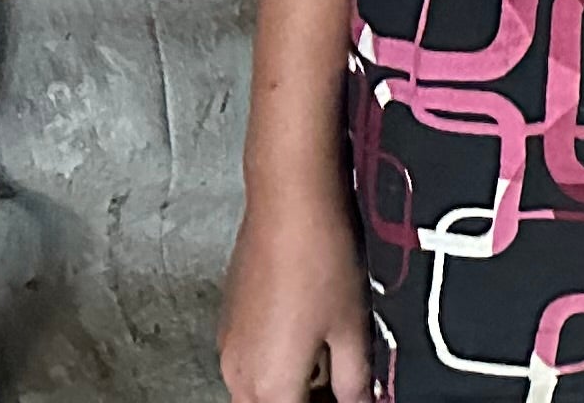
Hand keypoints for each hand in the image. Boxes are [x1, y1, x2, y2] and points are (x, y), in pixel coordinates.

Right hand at [221, 191, 372, 402]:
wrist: (289, 200)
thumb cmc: (322, 259)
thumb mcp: (353, 327)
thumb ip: (355, 380)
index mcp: (270, 386)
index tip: (354, 398)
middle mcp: (238, 375)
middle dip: (307, 402)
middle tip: (345, 389)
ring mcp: (228, 348)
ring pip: (258, 393)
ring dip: (291, 390)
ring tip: (332, 364)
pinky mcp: (228, 323)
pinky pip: (250, 365)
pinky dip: (277, 367)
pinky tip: (309, 338)